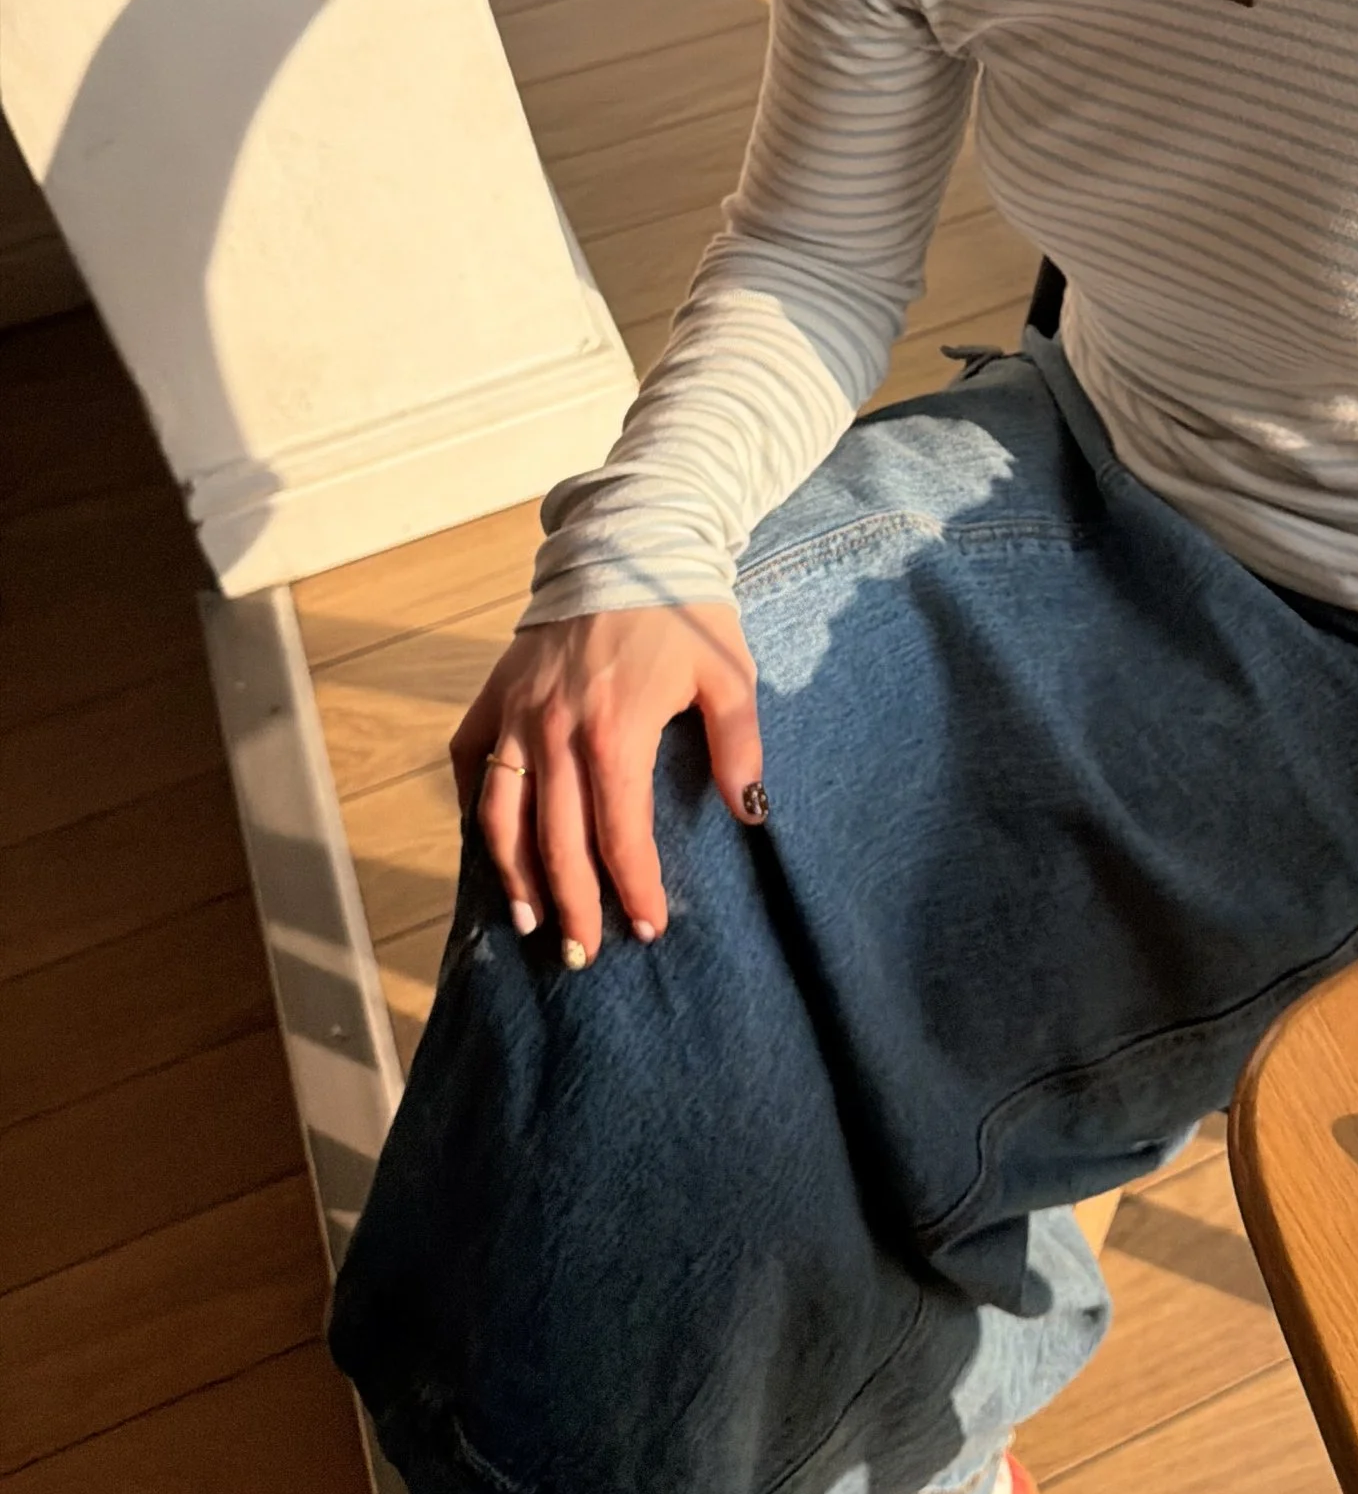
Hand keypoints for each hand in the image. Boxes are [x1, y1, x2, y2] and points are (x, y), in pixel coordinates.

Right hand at [449, 602, 764, 965]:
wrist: (628, 538)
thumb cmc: (686, 609)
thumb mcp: (731, 674)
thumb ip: (739, 746)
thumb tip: (750, 813)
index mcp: (615, 729)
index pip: (619, 832)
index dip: (632, 887)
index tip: (647, 929)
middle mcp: (555, 728)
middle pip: (554, 841)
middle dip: (571, 905)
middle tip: (582, 955)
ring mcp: (517, 711)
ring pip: (501, 814)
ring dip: (513, 876)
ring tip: (529, 922)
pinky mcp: (495, 693)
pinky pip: (471, 761)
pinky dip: (474, 807)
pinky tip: (488, 845)